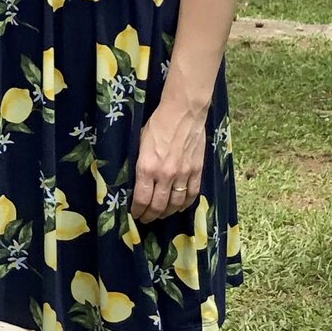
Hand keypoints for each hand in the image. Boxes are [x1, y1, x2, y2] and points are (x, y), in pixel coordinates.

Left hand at [131, 97, 206, 225]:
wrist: (184, 111)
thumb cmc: (158, 123)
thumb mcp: (140, 143)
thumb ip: (139, 164)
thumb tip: (135, 181)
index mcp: (147, 167)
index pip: (142, 199)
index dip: (137, 211)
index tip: (134, 214)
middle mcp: (165, 175)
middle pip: (158, 206)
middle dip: (150, 216)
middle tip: (146, 219)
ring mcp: (183, 174)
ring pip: (175, 204)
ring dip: (166, 213)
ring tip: (160, 215)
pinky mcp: (197, 171)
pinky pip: (192, 194)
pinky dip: (185, 204)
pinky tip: (179, 207)